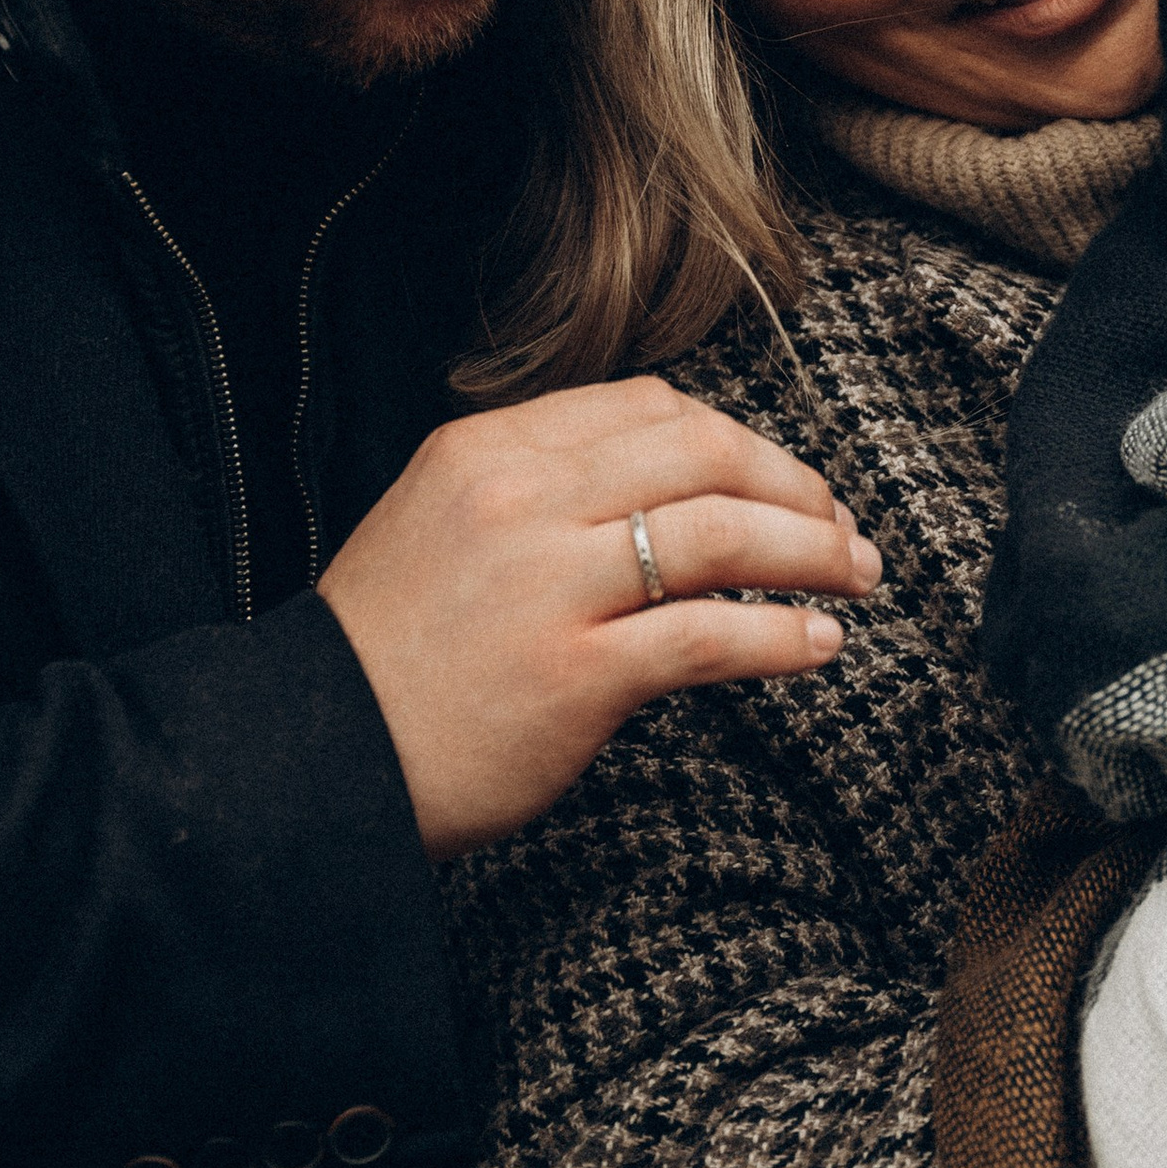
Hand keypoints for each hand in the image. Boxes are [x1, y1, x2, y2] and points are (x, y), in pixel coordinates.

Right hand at [317, 378, 880, 857]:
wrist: (310, 759)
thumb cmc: (386, 660)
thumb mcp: (440, 529)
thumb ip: (537, 497)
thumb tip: (663, 493)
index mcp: (488, 452)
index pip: (648, 407)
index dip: (736, 440)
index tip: (780, 479)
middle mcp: (521, 500)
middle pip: (703, 451)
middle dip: (794, 485)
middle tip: (841, 527)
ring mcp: (550, 585)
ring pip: (723, 532)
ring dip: (811, 551)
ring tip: (856, 576)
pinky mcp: (576, 675)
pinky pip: (710, 637)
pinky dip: (782, 635)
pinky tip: (818, 644)